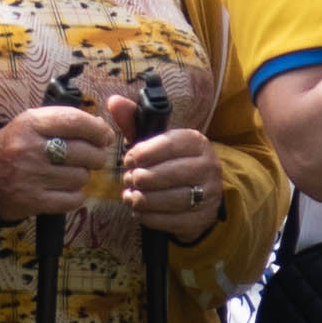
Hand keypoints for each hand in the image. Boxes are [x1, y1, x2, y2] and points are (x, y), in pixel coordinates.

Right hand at [0, 100, 122, 220]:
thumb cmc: (15, 145)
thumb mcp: (32, 123)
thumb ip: (65, 120)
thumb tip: (102, 128)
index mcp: (30, 124)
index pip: (75, 121)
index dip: (98, 129)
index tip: (104, 135)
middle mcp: (29, 148)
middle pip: (84, 152)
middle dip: (96, 155)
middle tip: (93, 157)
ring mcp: (30, 176)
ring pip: (81, 177)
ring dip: (82, 176)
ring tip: (70, 172)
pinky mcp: (32, 201)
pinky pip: (73, 199)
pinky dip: (76, 195)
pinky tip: (66, 189)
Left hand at [107, 91, 225, 243]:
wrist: (201, 192)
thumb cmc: (171, 162)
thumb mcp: (156, 141)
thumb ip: (133, 121)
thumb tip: (113, 102)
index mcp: (197, 142)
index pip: (170, 144)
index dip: (144, 153)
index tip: (129, 159)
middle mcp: (209, 166)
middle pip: (169, 174)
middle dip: (142, 178)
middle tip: (129, 179)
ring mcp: (209, 193)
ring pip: (170, 199)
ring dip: (143, 199)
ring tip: (130, 196)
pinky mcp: (202, 217)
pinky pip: (173, 220)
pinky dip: (151, 217)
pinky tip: (140, 211)